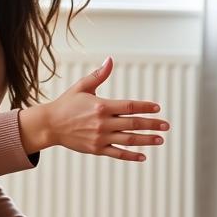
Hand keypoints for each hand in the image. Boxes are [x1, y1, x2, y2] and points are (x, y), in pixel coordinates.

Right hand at [19, 56, 168, 161]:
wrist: (49, 125)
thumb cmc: (66, 104)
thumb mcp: (82, 87)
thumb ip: (98, 75)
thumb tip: (110, 60)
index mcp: (102, 106)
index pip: (129, 106)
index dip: (145, 107)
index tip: (157, 108)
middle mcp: (103, 122)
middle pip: (133, 124)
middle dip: (152, 124)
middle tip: (166, 125)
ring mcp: (100, 137)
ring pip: (128, 140)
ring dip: (146, 140)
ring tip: (160, 140)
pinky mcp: (96, 149)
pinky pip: (117, 154)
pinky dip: (130, 155)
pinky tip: (143, 156)